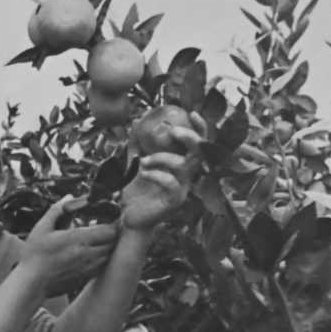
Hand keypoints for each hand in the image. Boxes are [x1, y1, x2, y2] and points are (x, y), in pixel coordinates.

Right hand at [19, 197, 118, 294]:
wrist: (32, 284)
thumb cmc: (34, 257)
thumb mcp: (41, 228)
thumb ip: (57, 210)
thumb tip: (68, 198)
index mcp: (78, 239)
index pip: (110, 230)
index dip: (112, 223)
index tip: (107, 219)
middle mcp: (87, 254)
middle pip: (113, 242)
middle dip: (111, 233)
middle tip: (104, 228)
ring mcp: (89, 267)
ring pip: (110, 254)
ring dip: (107, 246)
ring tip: (97, 241)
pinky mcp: (86, 277)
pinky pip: (103, 265)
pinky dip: (101, 258)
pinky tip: (90, 254)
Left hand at [119, 116, 205, 230]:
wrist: (129, 218)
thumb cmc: (136, 193)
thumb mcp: (134, 165)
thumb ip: (137, 146)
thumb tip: (135, 123)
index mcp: (180, 165)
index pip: (198, 144)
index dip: (199, 128)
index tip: (191, 112)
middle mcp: (186, 176)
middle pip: (200, 152)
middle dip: (190, 137)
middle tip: (172, 131)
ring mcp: (183, 189)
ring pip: (184, 166)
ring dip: (161, 157)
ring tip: (143, 161)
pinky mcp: (174, 202)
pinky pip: (171, 183)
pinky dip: (156, 174)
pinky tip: (143, 173)